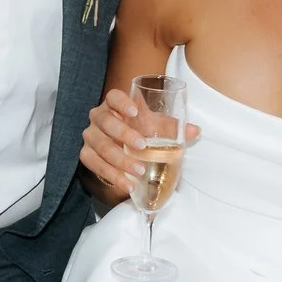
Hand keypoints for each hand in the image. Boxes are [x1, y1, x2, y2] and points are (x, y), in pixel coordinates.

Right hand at [79, 85, 198, 205]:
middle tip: (142, 146)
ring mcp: (90, 136)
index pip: (113, 97)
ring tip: (139, 171)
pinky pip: (94, 164)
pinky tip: (127, 184)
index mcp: (114, 105)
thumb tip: (195, 130)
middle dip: (123, 134)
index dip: (122, 102)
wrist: (120, 150)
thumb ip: (173, 128)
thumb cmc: (140, 132)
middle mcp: (98, 118)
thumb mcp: (155, 128)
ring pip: (100, 146)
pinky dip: (112, 175)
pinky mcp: (86, 154)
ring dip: (120, 160)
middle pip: (105, 122)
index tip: (136, 112)